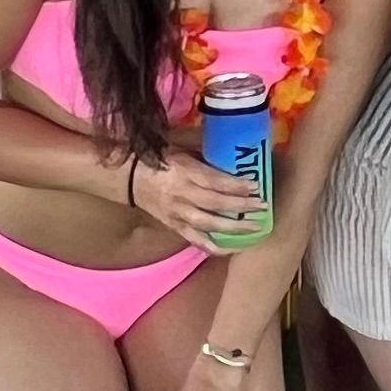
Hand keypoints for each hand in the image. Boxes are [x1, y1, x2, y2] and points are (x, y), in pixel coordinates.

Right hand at [127, 153, 265, 249]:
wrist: (128, 177)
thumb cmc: (158, 157)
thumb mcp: (179, 144)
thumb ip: (203, 146)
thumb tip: (233, 142)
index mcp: (183, 172)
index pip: (213, 181)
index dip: (235, 185)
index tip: (255, 186)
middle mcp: (180, 195)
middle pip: (215, 204)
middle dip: (241, 206)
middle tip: (263, 206)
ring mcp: (176, 213)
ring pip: (208, 225)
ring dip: (233, 228)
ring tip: (255, 228)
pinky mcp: (173, 226)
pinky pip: (195, 240)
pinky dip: (213, 247)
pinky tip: (231, 248)